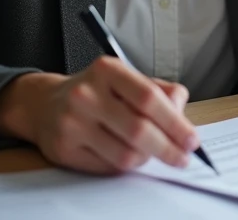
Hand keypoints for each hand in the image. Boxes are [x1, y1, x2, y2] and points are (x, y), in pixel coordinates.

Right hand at [28, 57, 198, 174]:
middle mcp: (86, 94)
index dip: (175, 122)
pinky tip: (128, 156)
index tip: (191, 139)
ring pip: (125, 153)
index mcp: (107, 70)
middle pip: (138, 130)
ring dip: (147, 158)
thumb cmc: (96, 91)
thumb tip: (181, 111)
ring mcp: (72, 122)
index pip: (148, 98)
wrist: (45, 104)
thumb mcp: (126, 78)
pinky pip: (107, 167)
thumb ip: (159, 90)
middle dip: (168, 148)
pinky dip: (125, 165)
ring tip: (152, 153)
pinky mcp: (64, 148)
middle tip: (182, 157)